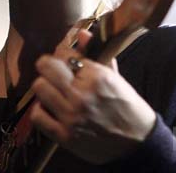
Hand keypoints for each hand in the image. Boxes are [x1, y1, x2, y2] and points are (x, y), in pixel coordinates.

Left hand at [30, 30, 156, 164]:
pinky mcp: (65, 135)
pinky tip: (50, 109)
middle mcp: (82, 94)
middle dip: (48, 67)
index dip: (62, 54)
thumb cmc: (127, 106)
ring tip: (53, 90)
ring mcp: (71, 116)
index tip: (64, 59)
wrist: (137, 142)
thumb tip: (82, 33)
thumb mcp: (116, 77)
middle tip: (52, 72)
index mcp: (97, 76)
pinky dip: (40, 110)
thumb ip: (97, 55)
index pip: (65, 55)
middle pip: (46, 68)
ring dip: (44, 87)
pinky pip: (38, 116)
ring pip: (39, 88)